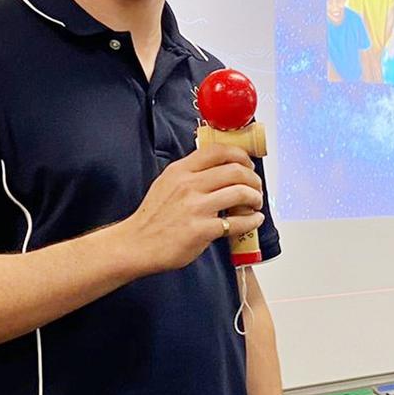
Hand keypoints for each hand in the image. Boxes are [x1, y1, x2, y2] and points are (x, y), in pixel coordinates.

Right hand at [120, 143, 264, 273]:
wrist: (137, 244)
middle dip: (253, 179)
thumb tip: (219, 167)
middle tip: (256, 187)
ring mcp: (195, 207)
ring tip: (255, 203)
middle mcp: (189, 184)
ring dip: (255, 197)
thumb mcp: (166, 183)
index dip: (241, 155)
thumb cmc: (152, 217)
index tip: (248, 164)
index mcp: (180, 170)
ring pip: (240, 192)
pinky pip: (237, 222)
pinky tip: (254, 220)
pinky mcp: (201, 230)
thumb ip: (190, 173)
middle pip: (235, 170)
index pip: (218, 151)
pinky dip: (252, 220)